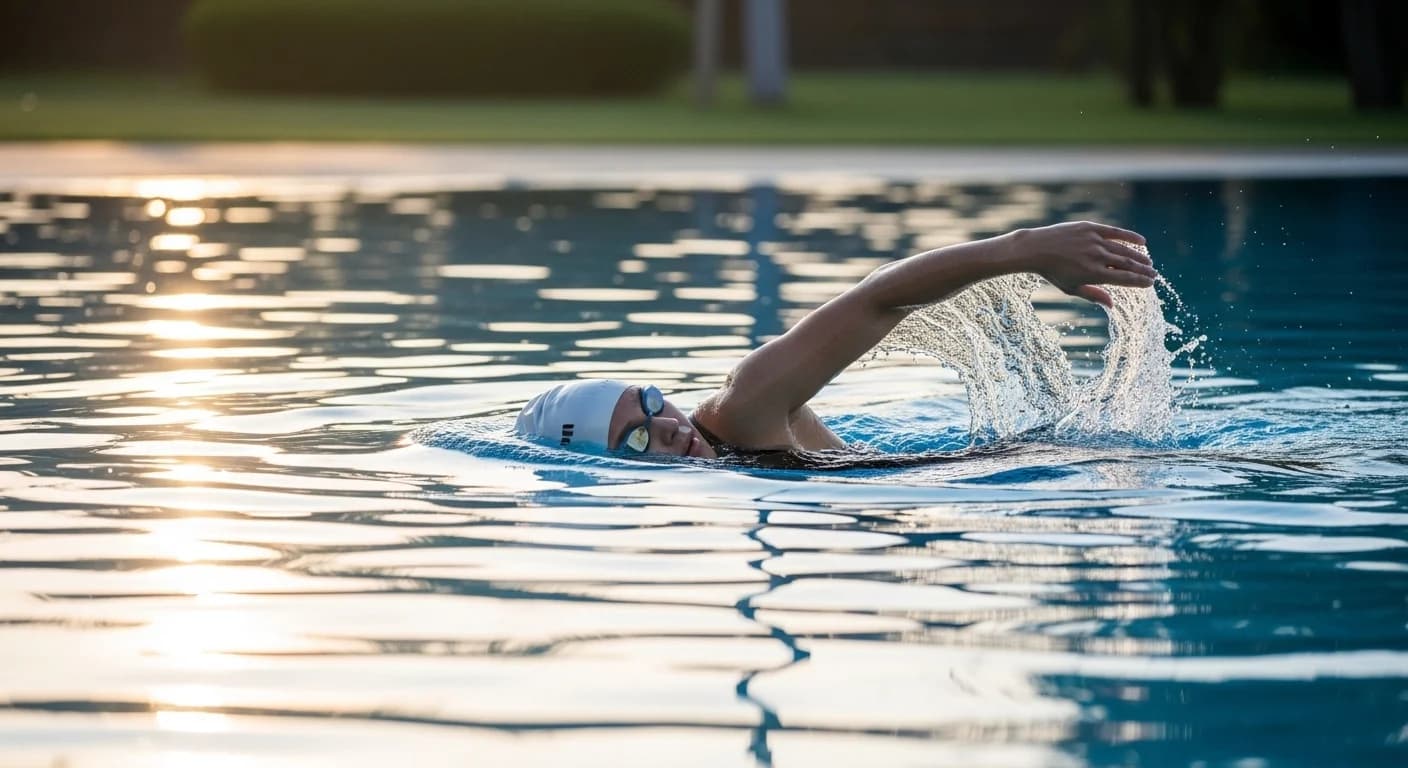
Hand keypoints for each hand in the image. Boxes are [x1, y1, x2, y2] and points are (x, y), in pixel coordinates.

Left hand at [1008, 221, 1156, 307]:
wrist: (1036, 248)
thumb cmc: (1053, 271)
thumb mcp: (1071, 288)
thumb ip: (1093, 295)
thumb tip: (1112, 306)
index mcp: (1093, 274)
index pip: (1125, 278)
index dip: (1140, 281)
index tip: (1150, 284)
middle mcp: (1097, 257)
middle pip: (1128, 264)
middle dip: (1144, 270)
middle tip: (1154, 275)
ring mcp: (1094, 241)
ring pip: (1124, 249)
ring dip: (1139, 256)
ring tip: (1149, 262)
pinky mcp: (1090, 228)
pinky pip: (1115, 232)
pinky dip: (1130, 236)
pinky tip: (1142, 242)